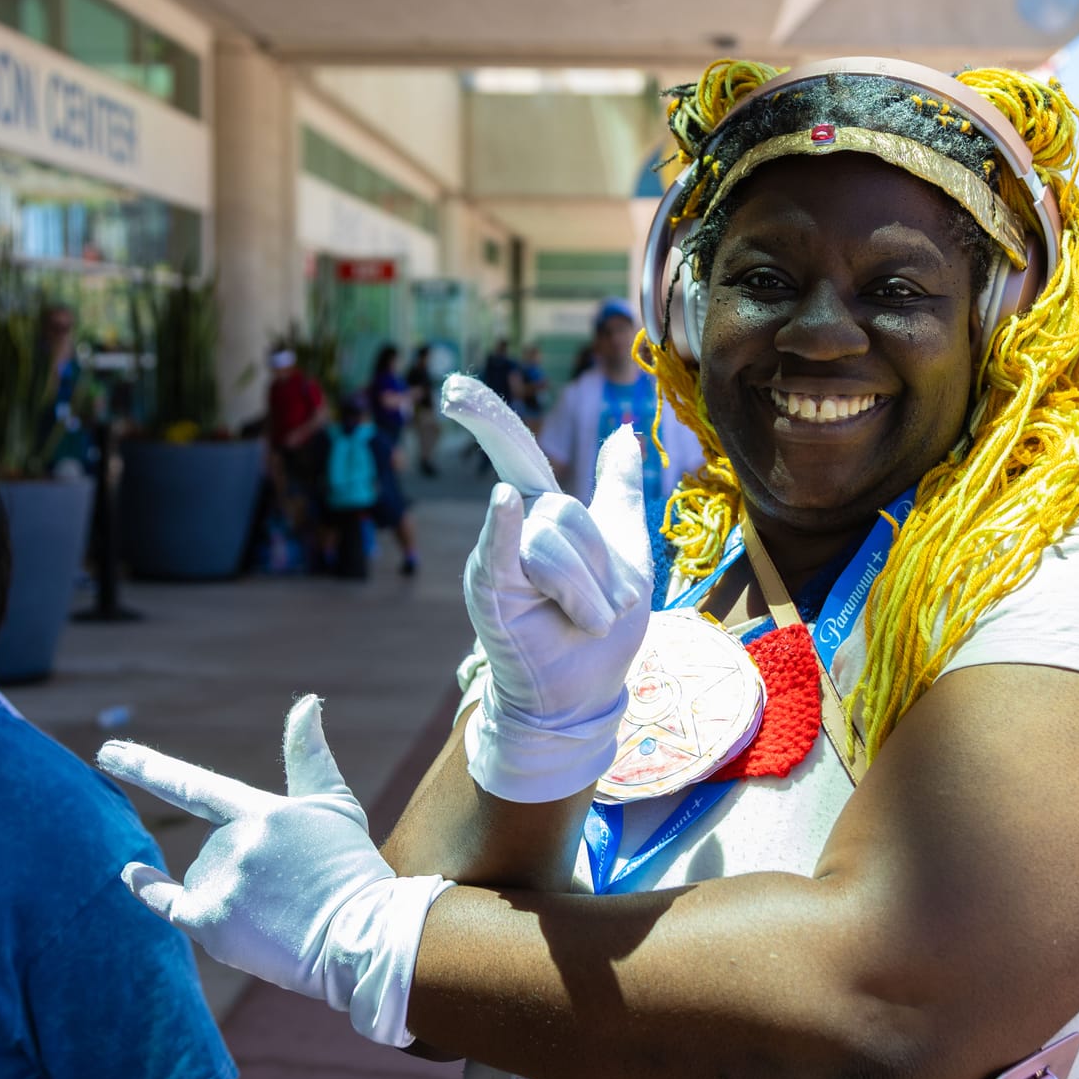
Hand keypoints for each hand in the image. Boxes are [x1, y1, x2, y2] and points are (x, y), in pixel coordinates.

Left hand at [100, 696, 451, 1047]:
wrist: (363, 938)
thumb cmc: (351, 869)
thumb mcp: (334, 806)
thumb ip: (308, 755)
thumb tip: (305, 701)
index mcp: (262, 812)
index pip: (192, 786)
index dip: (147, 768)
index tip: (108, 753)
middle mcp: (235, 843)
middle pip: (215, 849)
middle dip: (246, 865)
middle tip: (294, 889)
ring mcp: (221, 884)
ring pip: (203, 880)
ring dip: (234, 893)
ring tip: (283, 913)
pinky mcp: (211, 923)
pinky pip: (166, 902)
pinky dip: (147, 887)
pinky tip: (131, 871)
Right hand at [440, 375, 653, 801]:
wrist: (586, 691)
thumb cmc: (601, 627)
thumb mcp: (627, 549)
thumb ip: (619, 491)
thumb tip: (624, 433)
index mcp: (544, 514)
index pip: (514, 451)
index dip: (485, 416)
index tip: (451, 387)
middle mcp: (512, 528)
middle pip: (567, 512)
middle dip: (602, 567)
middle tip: (605, 609)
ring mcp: (495, 558)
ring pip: (556, 542)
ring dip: (590, 594)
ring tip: (587, 622)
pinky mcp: (490, 591)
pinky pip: (503, 549)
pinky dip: (504, 528)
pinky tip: (501, 504)